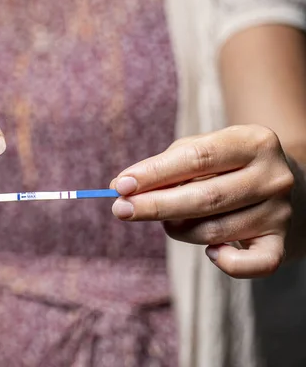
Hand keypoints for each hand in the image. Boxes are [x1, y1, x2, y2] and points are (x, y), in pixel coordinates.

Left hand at [110, 125, 295, 277]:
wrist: (286, 185)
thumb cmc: (227, 166)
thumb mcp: (201, 151)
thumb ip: (163, 166)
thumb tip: (120, 185)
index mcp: (253, 142)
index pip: (197, 158)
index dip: (155, 173)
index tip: (121, 185)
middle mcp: (272, 176)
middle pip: (205, 197)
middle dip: (156, 206)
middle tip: (121, 210)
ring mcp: (281, 211)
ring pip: (214, 231)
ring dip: (179, 230)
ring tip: (169, 221)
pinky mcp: (282, 243)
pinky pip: (252, 265)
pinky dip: (225, 263)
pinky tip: (211, 251)